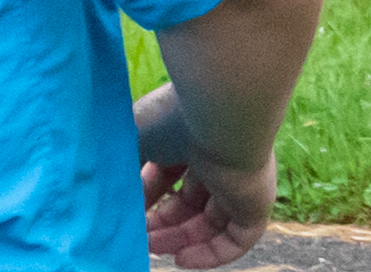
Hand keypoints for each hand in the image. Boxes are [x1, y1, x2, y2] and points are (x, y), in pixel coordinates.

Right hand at [137, 83, 274, 267]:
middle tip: (139, 235)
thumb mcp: (135, 138)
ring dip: (180, 239)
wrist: (219, 113)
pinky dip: (210, 255)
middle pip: (190, 202)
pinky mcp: (256, 204)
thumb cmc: (173, 117)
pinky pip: (237, 239)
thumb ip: (126, 165)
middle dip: (162, 222)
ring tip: (153, 248)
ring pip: (211, 223)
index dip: (148, 194)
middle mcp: (219, 158)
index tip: (127, 208)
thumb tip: (115, 193)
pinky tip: (182, 259)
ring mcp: (240, 183)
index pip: (170, 173)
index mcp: (193, 136)